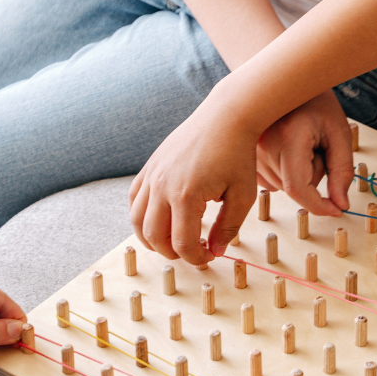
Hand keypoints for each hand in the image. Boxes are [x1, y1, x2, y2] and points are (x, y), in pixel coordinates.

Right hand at [128, 99, 259, 265]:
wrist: (226, 117)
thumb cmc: (238, 154)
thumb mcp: (242, 196)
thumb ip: (228, 227)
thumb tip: (216, 251)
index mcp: (186, 196)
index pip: (183, 244)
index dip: (197, 258)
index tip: (210, 255)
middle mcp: (162, 187)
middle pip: (155, 237)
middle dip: (173, 253)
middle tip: (192, 252)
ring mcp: (152, 176)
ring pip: (137, 221)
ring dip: (152, 239)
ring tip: (172, 242)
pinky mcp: (149, 167)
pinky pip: (133, 199)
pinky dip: (141, 216)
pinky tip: (159, 220)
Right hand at [253, 90, 354, 217]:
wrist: (289, 80)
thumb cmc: (316, 102)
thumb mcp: (339, 133)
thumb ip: (342, 171)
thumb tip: (340, 205)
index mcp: (287, 137)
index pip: (298, 188)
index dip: (319, 205)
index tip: (336, 210)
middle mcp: (263, 145)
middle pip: (293, 188)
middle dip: (313, 175)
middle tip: (318, 146)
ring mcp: (250, 150)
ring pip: (282, 186)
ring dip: (298, 173)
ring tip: (301, 143)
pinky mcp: (245, 155)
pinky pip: (271, 180)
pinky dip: (285, 171)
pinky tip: (287, 147)